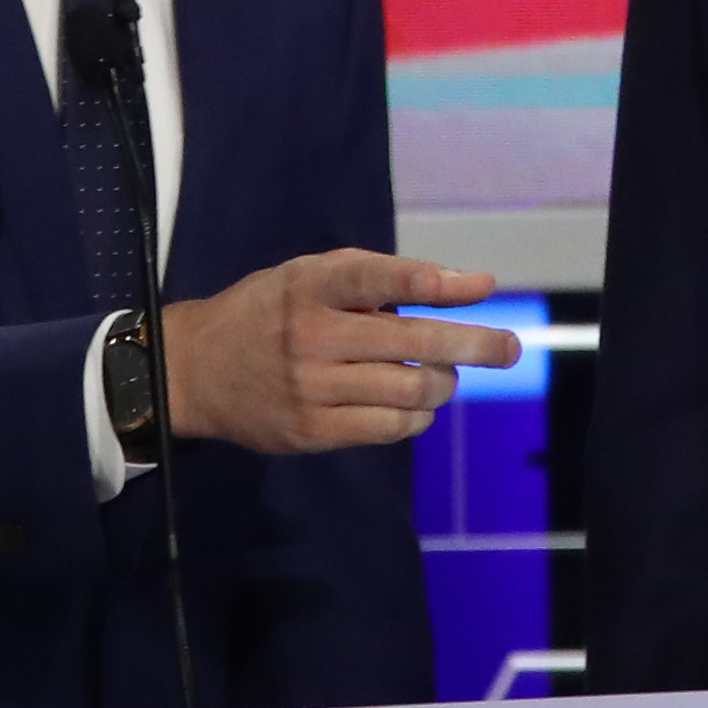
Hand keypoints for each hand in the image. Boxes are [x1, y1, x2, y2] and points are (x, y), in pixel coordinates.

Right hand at [161, 249, 522, 453]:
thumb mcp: (315, 277)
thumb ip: (390, 277)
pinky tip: (417, 406)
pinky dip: (418, 417)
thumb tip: (476, 285)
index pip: (374, 278)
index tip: (478, 287)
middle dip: (473, 345)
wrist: (196, 369)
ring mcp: (309, 387)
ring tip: (445, 375)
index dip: (426, 281)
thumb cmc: (273, 312)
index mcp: (310, 285)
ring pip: (409, 390)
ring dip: (443, 383)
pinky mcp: (310, 430)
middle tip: (510, 348)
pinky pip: (389, 429)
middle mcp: (309, 334)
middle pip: (411, 342)